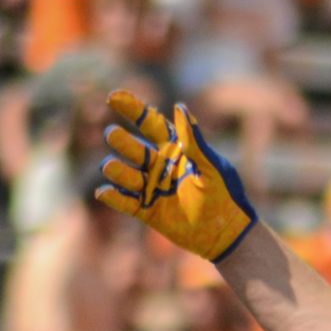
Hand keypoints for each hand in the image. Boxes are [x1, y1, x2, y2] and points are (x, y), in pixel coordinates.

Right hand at [96, 91, 257, 261]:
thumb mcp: (211, 166)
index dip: (132, 109)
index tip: (112, 97)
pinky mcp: (147, 211)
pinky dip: (112, 197)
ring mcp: (151, 188)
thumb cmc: (225, 196)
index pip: (149, 124)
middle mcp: (159, 166)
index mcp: (175, 150)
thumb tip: (179, 106)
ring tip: (111, 166)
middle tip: (114, 135)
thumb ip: (194, 141)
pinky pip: (124, 202)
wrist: (227, 233)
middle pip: (132, 147)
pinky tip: (103, 192)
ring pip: (124, 173)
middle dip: (121, 140)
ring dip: (116, 168)